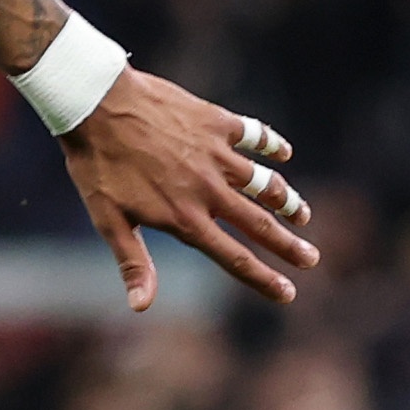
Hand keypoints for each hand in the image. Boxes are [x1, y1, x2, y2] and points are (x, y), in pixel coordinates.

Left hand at [59, 67, 320, 310]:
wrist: (97, 103)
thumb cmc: (97, 166)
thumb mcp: (109, 220)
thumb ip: (133, 262)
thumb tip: (142, 307)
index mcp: (185, 218)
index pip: (233, 258)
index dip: (263, 278)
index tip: (289, 293)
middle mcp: (208, 189)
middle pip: (259, 224)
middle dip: (289, 245)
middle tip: (312, 258)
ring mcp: (216, 154)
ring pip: (264, 182)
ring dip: (286, 200)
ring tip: (301, 215)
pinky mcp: (216, 122)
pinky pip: (254, 135)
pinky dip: (272, 144)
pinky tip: (284, 152)